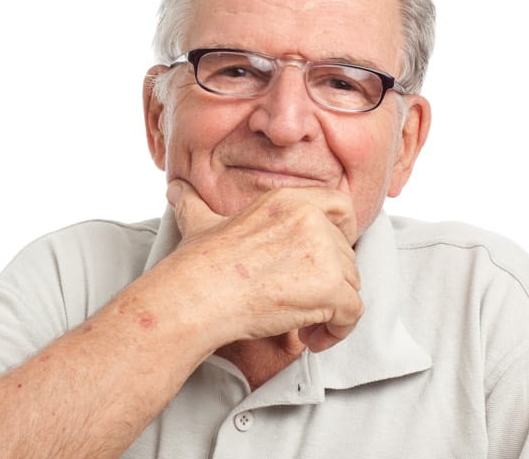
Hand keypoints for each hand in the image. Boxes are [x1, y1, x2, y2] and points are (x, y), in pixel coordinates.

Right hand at [165, 179, 362, 351]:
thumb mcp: (198, 223)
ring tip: (301, 324)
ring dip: (332, 309)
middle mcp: (311, 218)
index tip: (325, 261)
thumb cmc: (197, 265)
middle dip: (330, 282)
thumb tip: (175, 190)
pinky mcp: (330, 287)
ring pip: (351, 284)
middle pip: (346, 253)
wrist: (196, 297)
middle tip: (301, 303)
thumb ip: (194, 203)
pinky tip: (309, 338)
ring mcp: (323, 251)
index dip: (342, 235)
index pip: (342, 207)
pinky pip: (353, 312)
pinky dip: (337, 331)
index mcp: (288, 200)